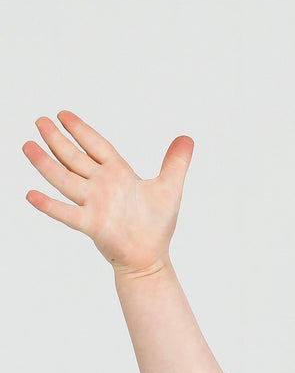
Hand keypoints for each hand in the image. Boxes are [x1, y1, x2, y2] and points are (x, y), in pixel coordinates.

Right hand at [23, 112, 193, 275]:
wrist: (150, 258)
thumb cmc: (157, 226)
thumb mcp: (170, 188)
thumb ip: (176, 162)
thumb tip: (187, 139)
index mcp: (118, 173)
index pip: (96, 146)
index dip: (81, 130)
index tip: (63, 115)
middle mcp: (103, 186)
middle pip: (75, 158)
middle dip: (57, 140)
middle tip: (39, 121)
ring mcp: (95, 204)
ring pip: (65, 179)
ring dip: (46, 164)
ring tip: (27, 146)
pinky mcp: (92, 225)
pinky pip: (67, 213)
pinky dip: (50, 205)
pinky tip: (31, 194)